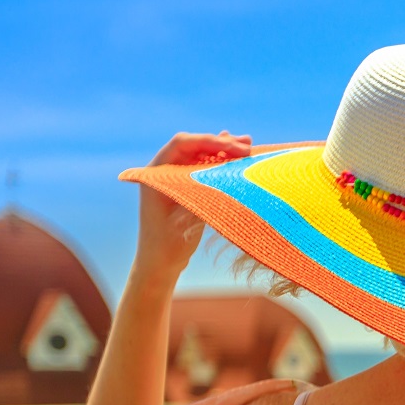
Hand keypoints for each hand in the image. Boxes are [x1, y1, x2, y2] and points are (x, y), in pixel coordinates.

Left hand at [134, 130, 251, 280]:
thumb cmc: (167, 245)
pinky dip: (221, 162)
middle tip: (247, 146)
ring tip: (248, 146)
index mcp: (156, 173)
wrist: (159, 264)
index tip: (234, 147)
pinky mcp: (187, 187)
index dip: (209, 141)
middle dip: (221, 143)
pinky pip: (204, 168)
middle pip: (194, 146)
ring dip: (224, 150)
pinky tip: (237, 156)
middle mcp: (164, 170)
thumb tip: (228, 177)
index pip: (182, 143)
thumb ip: (203, 195)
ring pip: (201, 155)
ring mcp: (176, 178)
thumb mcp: (185, 220)